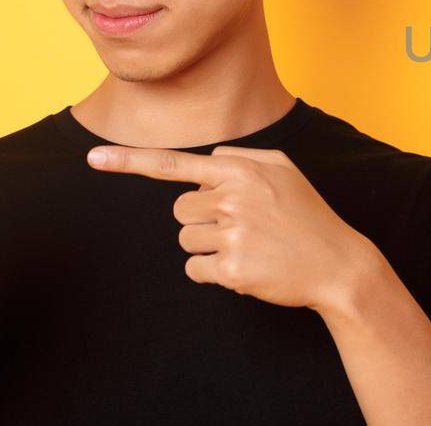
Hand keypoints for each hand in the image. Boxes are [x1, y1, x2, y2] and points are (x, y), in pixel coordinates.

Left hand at [88, 145, 384, 312]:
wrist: (338, 264)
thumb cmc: (308, 216)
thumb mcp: (286, 171)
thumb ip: (243, 158)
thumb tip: (206, 162)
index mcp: (241, 170)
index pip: (174, 164)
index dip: (129, 161)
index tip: (93, 159)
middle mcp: (233, 198)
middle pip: (180, 209)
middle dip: (203, 220)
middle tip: (243, 228)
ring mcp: (232, 234)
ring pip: (186, 240)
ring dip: (209, 247)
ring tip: (249, 247)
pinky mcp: (231, 269)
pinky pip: (196, 269)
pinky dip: (214, 272)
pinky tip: (246, 267)